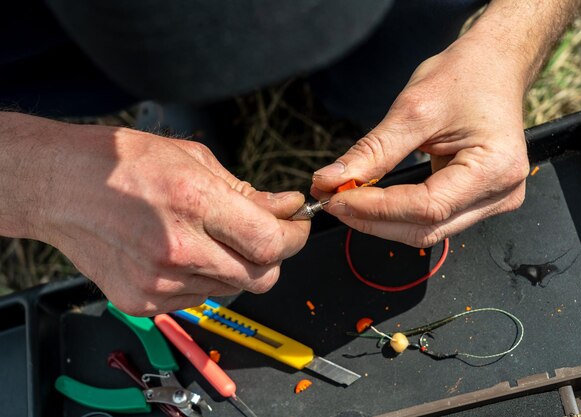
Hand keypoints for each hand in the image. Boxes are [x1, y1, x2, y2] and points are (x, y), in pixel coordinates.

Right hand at [6, 115, 308, 314]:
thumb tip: (286, 208)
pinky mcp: (142, 302)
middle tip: (264, 235)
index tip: (296, 228)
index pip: (270, 244)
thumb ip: (247, 193)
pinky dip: (204, 279)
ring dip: (236, 267)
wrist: (61, 187)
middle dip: (272, 257)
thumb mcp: (195, 160)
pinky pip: (197, 299)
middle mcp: (177, 250)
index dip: (294, 238)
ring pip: (231, 290)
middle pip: (260, 278)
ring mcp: (158, 282)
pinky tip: (183, 253)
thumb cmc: (124, 164)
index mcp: (193, 203)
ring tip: (210, 237)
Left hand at [311, 35, 529, 247]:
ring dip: (384, 221)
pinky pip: (436, 219)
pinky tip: (373, 200)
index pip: (425, 207)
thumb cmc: (464, 75)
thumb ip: (373, 151)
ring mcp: (495, 200)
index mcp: (494, 168)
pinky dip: (400, 213)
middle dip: (374, 220)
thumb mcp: (413, 108)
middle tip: (334, 202)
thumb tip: (329, 180)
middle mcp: (502, 192)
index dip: (375, 209)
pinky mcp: (482, 200)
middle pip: (427, 228)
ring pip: (429, 230)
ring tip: (348, 200)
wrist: (495, 64)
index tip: (336, 198)